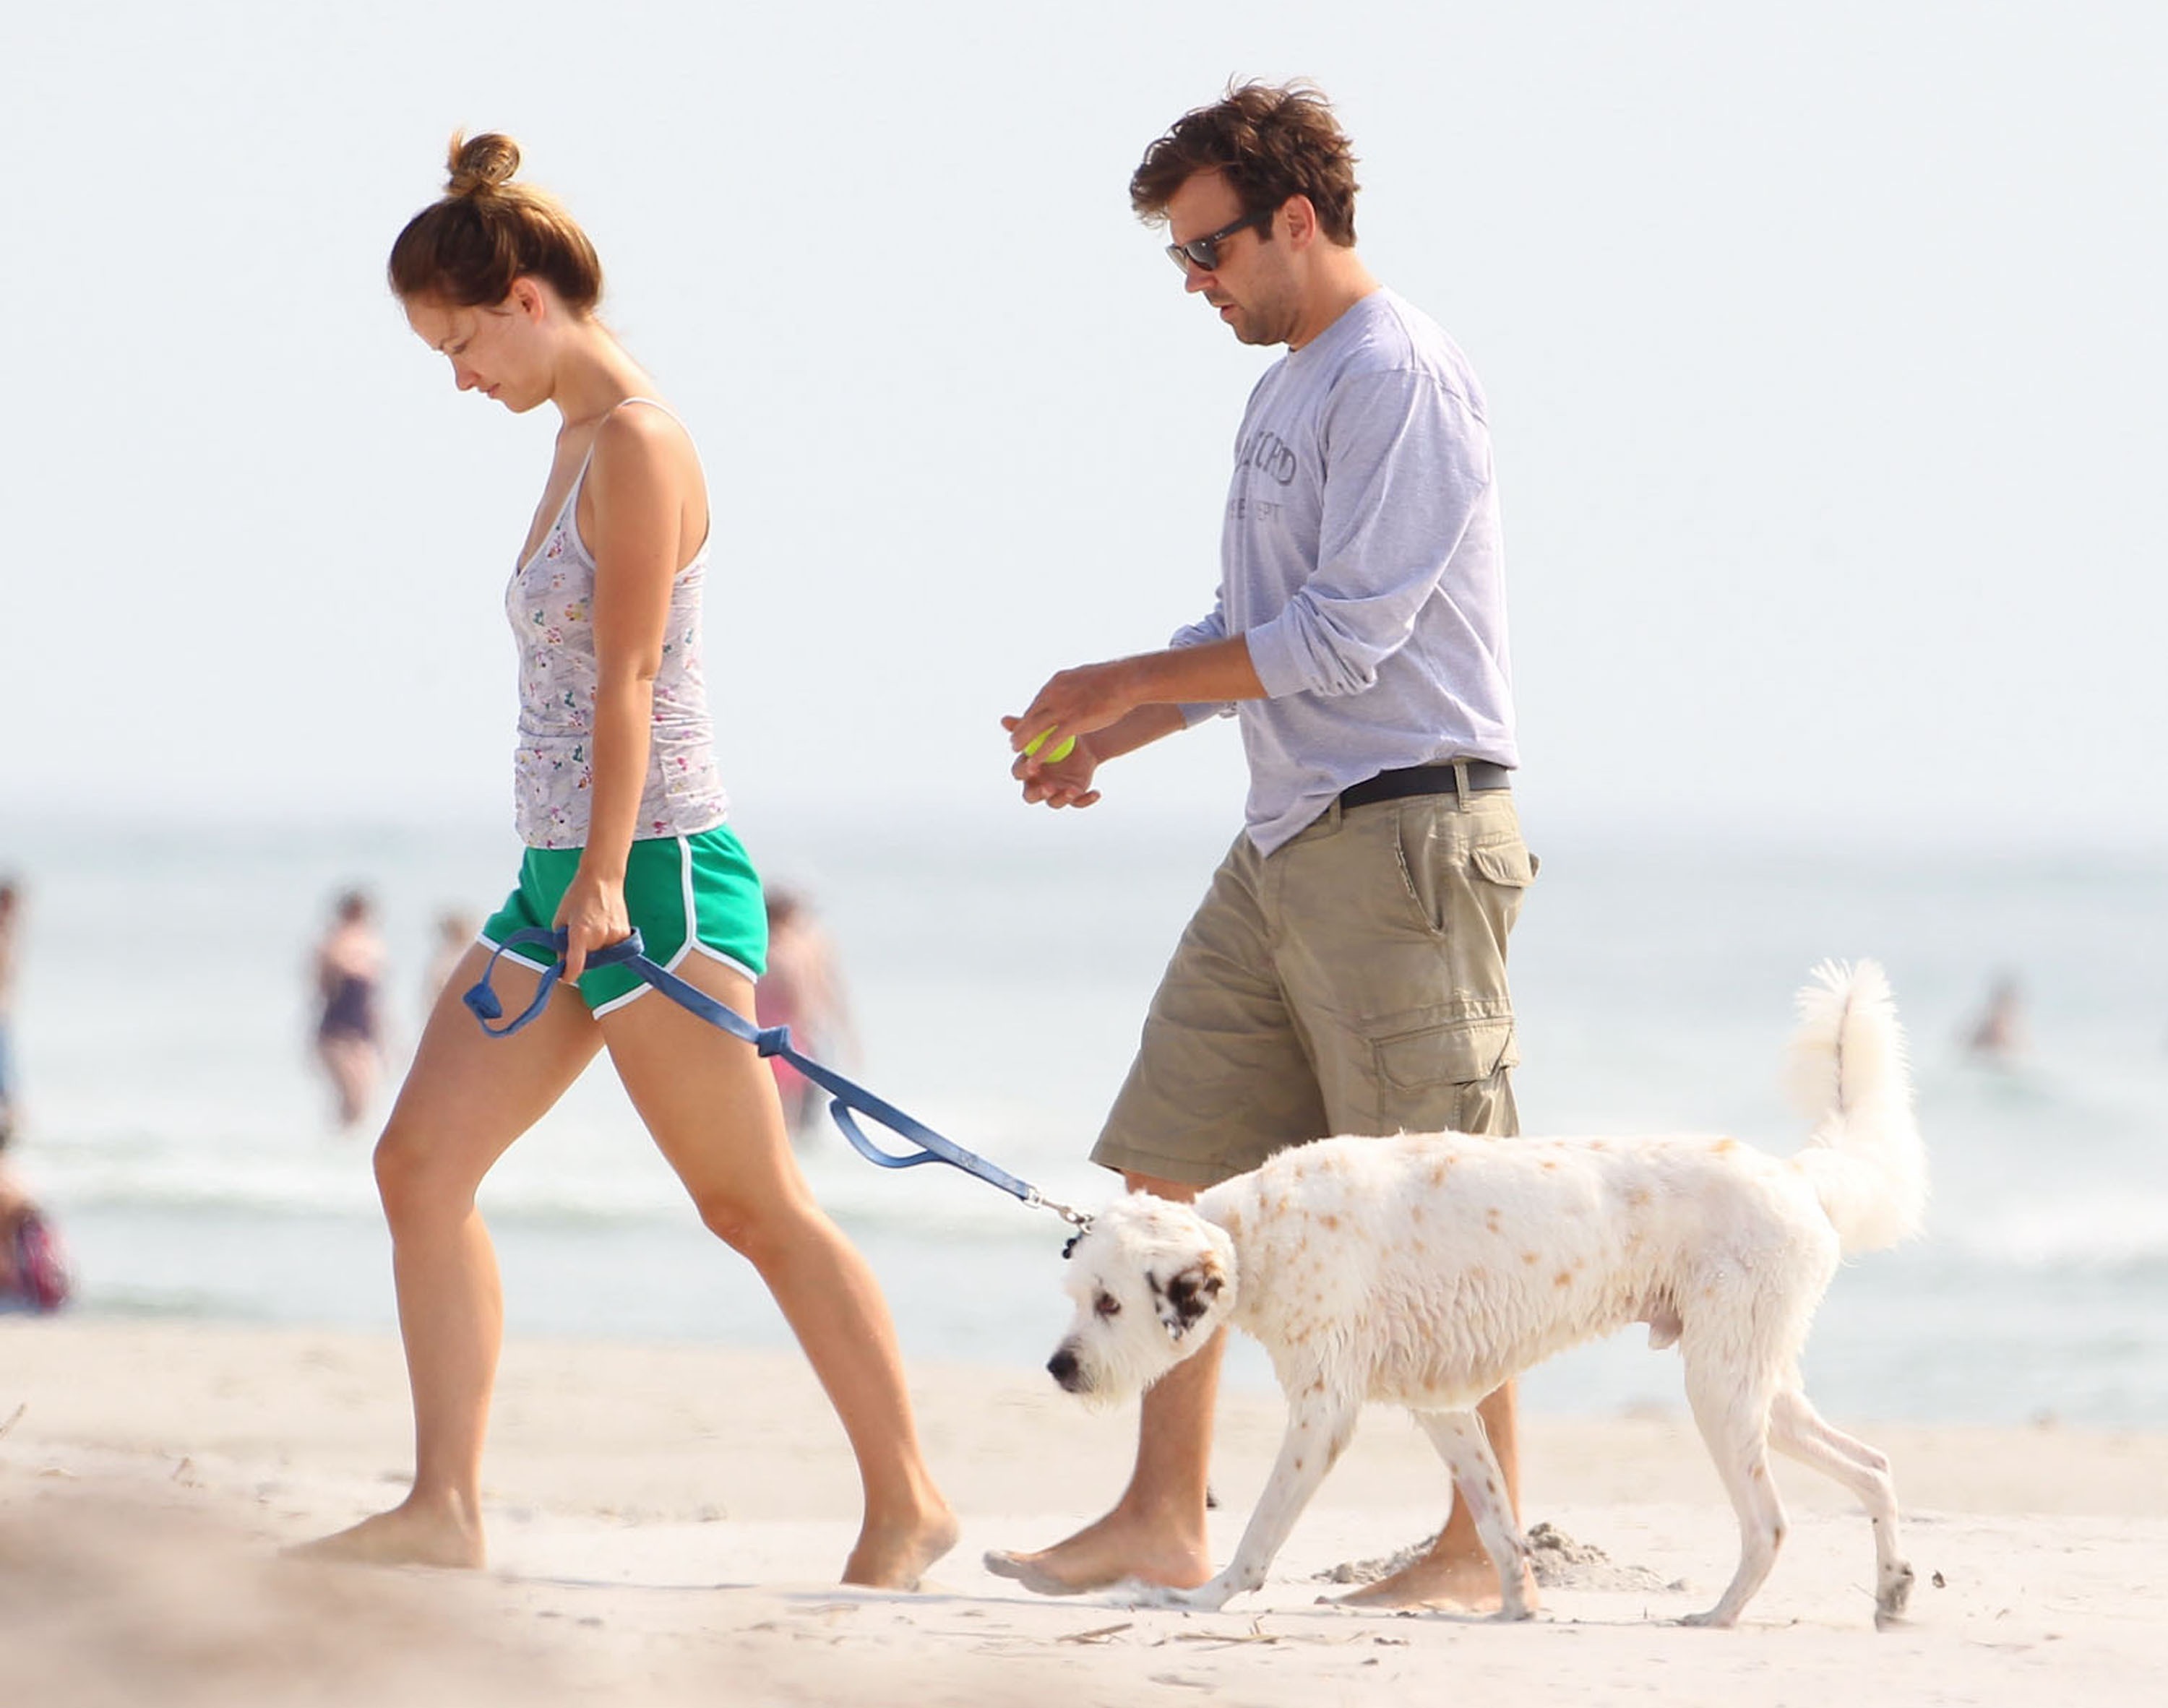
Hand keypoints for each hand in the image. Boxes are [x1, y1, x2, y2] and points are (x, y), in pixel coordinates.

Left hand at [553, 865, 631, 984]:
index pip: (576, 965)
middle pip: (589, 960)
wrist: (603, 878)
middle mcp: (599, 936)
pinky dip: (607, 942)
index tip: (565, 977)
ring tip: (593, 925)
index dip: (569, 975)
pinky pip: (614, 947)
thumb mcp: (560, 919)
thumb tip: (563, 962)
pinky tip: (604, 924)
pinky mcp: (625, 933)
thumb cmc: (577, 896)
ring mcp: (615, 935)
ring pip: (602, 954)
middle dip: (582, 955)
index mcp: (580, 932)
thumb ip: (561, 943)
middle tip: (578, 936)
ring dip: (595, 948)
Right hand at [1002, 722, 1102, 808]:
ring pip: (1054, 803)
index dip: (1024, 771)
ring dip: (1062, 798)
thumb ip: (1024, 728)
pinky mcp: (1073, 796)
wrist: (1082, 743)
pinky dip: (1086, 800)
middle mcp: (1038, 784)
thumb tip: (1003, 719)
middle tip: (1048, 787)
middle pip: (1031, 796)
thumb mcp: (1043, 731)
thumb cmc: (1056, 735)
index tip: (1032, 766)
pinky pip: (1078, 803)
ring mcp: (1055, 792)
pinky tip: (1096, 793)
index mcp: (1027, 769)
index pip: (1019, 773)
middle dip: (1038, 793)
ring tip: (1072, 790)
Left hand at [1003, 659, 1141, 807]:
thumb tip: (1070, 687)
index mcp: (1057, 682)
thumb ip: (1073, 686)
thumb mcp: (1085, 678)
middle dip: (1020, 729)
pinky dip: (1039, 753)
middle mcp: (1054, 693)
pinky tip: (1033, 763)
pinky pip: (1050, 741)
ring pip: (1034, 728)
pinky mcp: (1072, 721)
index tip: (1026, 725)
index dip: (1030, 716)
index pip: (1038, 701)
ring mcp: (1062, 707)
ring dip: (1023, 741)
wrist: (1126, 681)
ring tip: (1015, 751)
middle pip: (1031, 714)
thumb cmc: (1114, 680)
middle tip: (1014, 740)